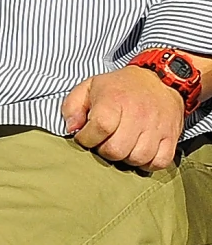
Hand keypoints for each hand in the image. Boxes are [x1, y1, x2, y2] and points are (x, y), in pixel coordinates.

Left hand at [63, 66, 185, 170]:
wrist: (159, 80)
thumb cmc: (119, 87)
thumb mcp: (89, 87)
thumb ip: (72, 107)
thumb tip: (71, 129)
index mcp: (115, 99)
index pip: (100, 127)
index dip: (86, 138)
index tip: (84, 137)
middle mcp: (138, 114)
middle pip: (116, 149)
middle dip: (104, 151)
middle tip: (103, 142)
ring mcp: (157, 127)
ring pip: (138, 158)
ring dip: (125, 158)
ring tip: (121, 146)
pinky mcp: (172, 137)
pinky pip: (160, 162)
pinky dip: (147, 164)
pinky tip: (138, 153)